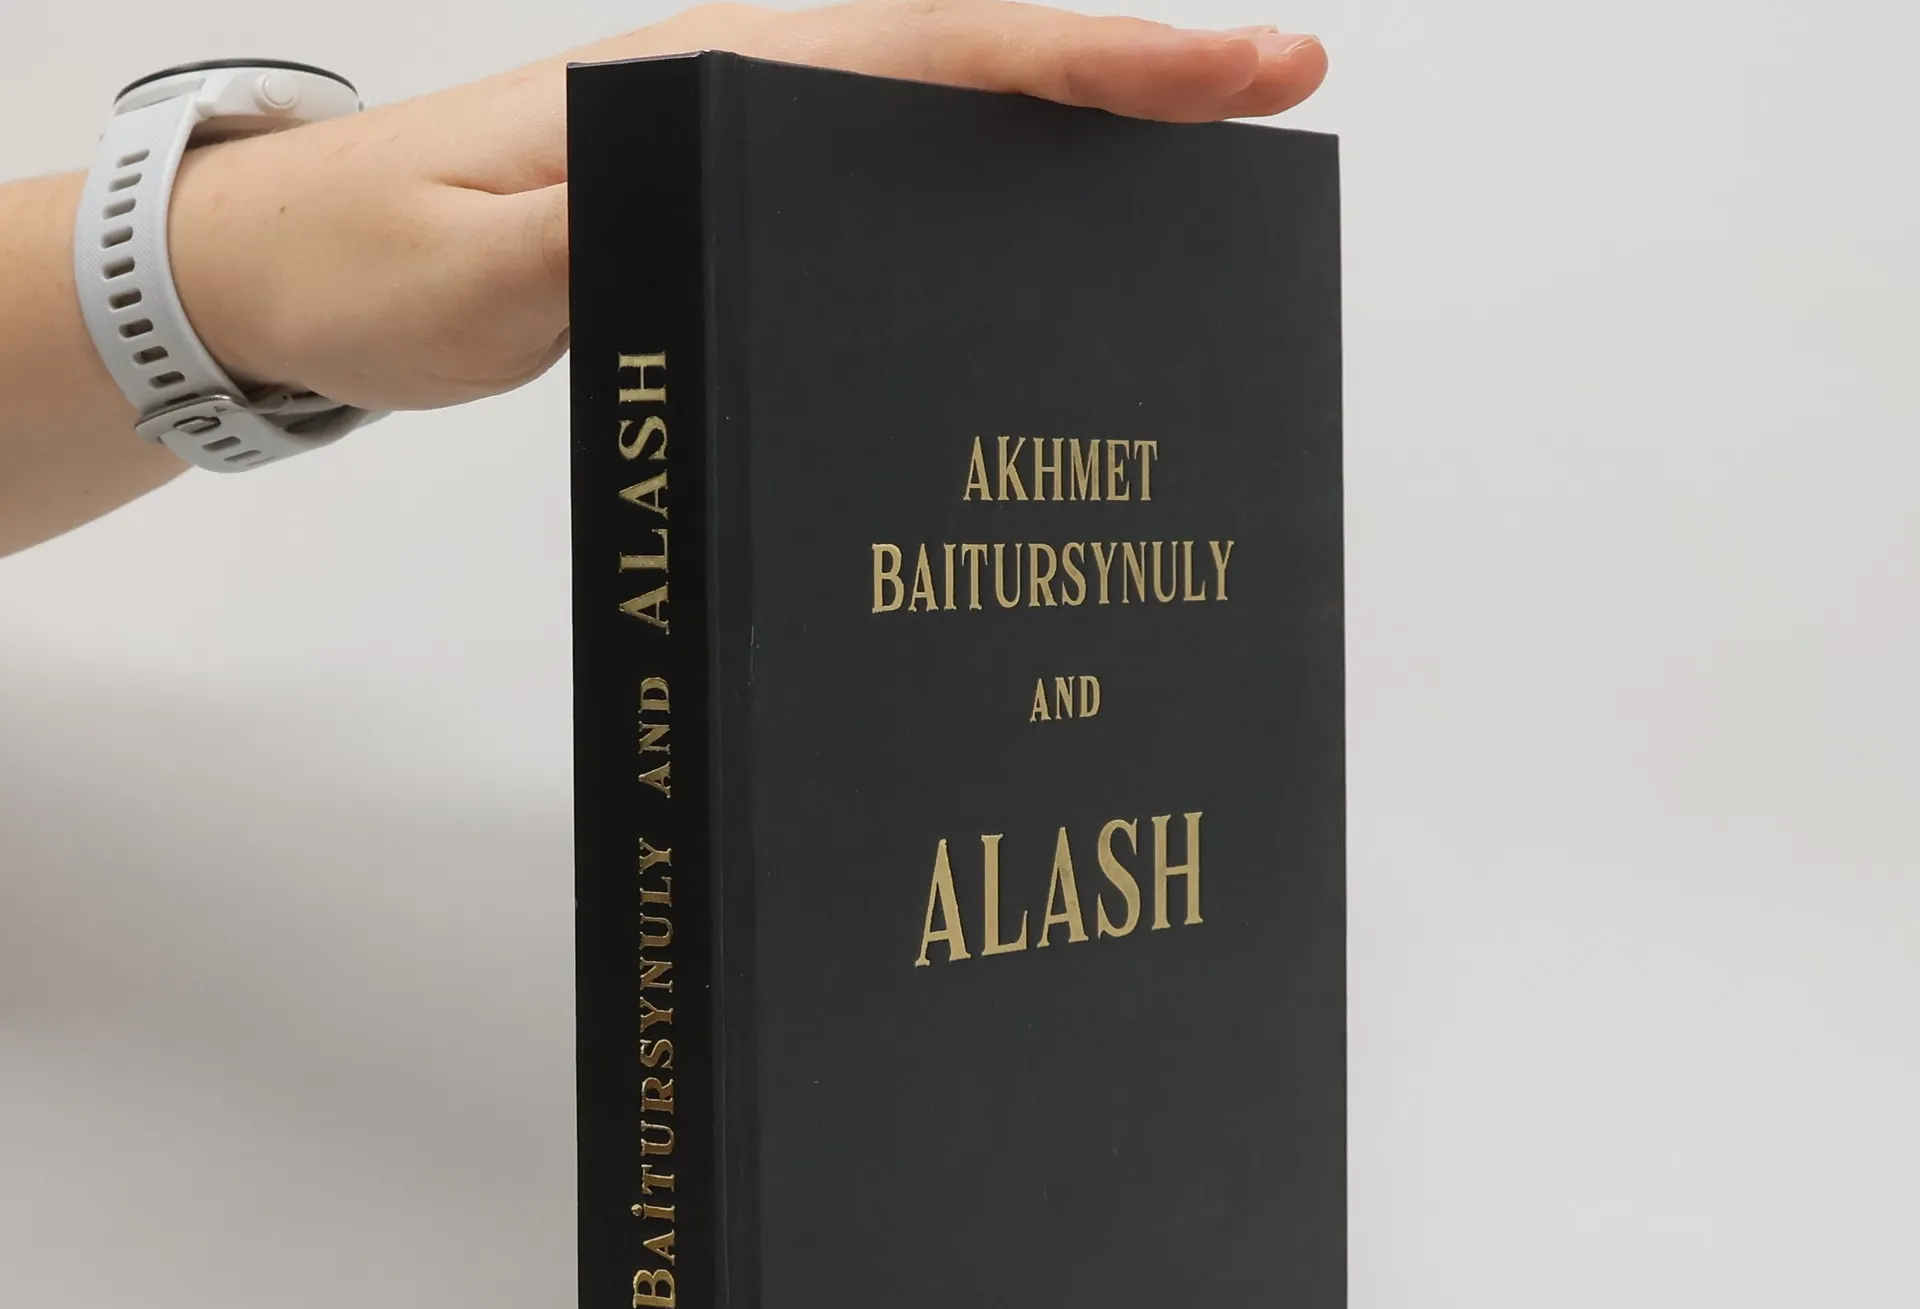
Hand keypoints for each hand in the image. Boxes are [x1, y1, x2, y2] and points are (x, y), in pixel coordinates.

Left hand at [169, 2, 1327, 414]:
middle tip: (1276, 95)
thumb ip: (606, 234)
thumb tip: (740, 199)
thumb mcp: (481, 270)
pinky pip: (887, 173)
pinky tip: (1032, 233)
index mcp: (712, 80)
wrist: (289, 264)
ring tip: (1200, 166)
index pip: (944, 53)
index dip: (1098, 61)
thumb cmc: (374, 265)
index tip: (1237, 67)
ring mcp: (740, 135)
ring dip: (1072, 124)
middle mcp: (744, 86)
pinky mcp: (723, 192)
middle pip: (975, 63)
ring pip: (942, 111)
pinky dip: (983, 178)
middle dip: (1131, 76)